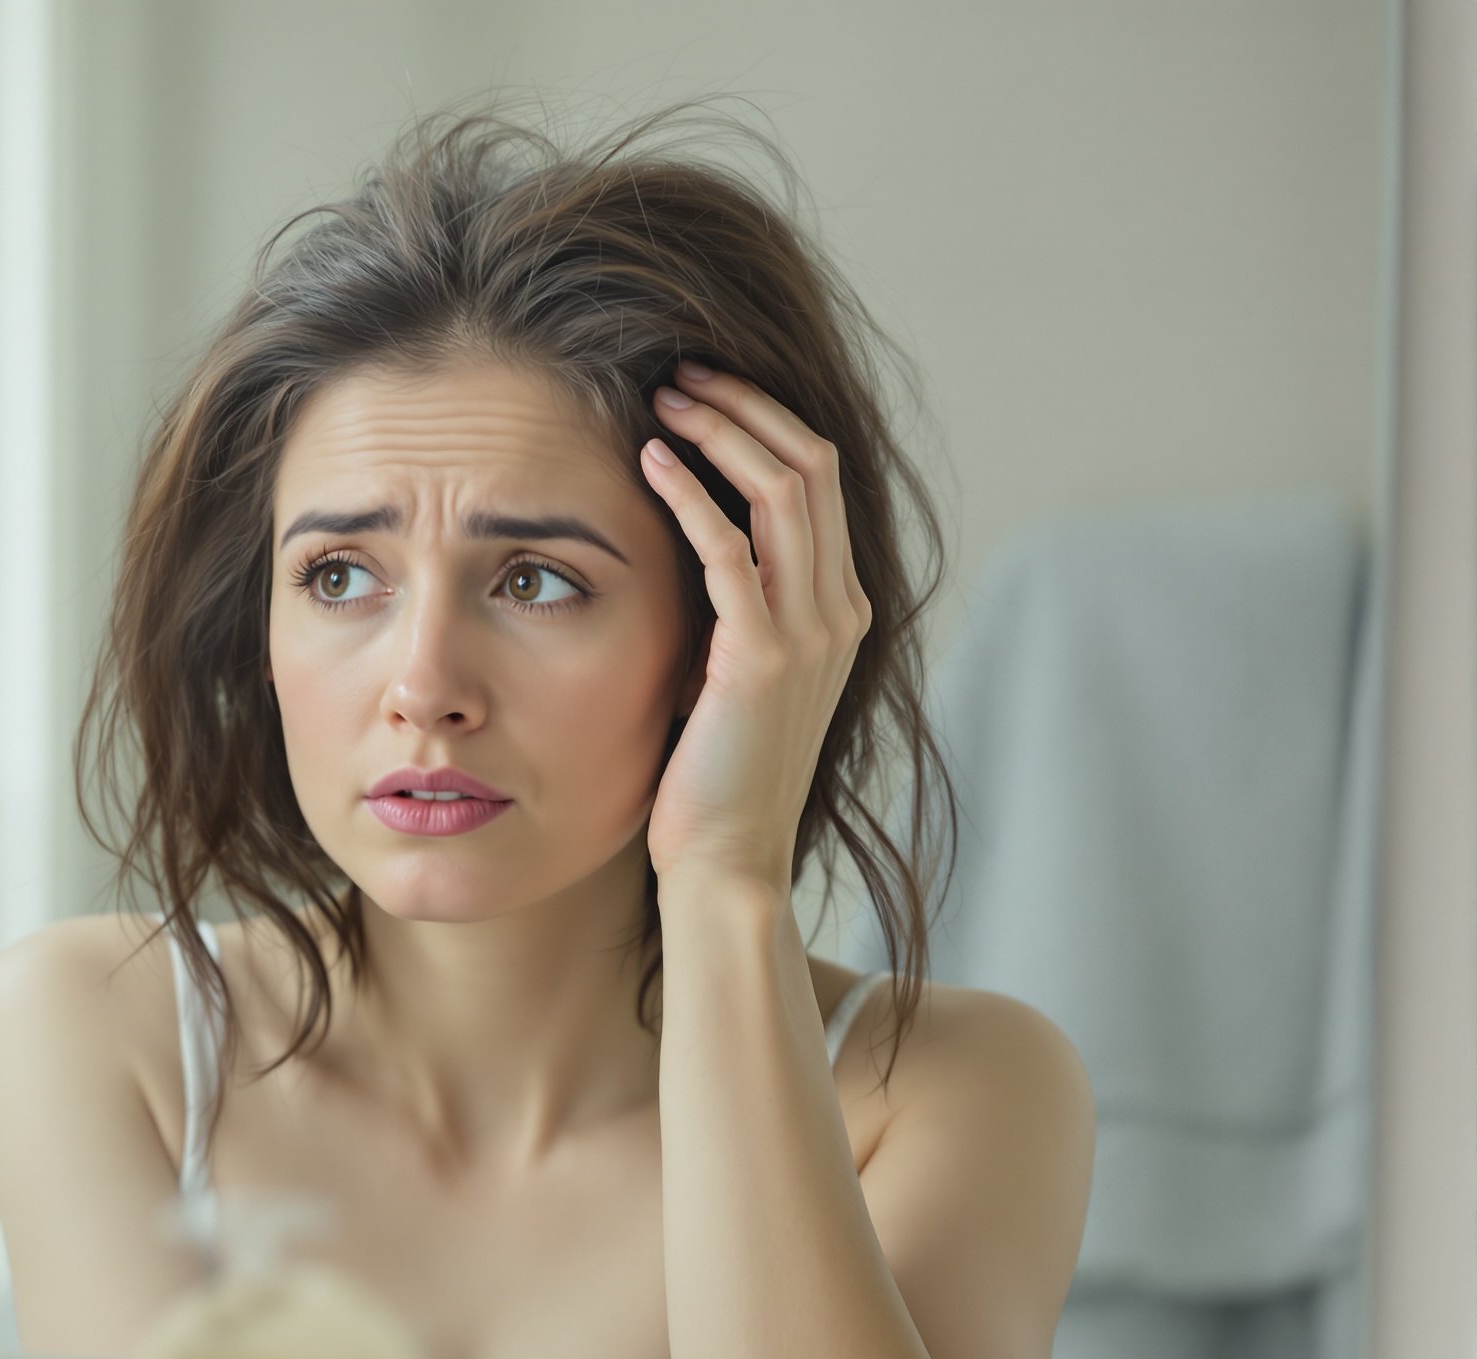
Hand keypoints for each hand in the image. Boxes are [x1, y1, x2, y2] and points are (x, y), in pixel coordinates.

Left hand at [637, 362, 868, 891]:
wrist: (726, 858)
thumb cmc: (711, 771)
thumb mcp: (730, 670)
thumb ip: (729, 607)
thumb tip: (684, 539)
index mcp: (839, 610)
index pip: (818, 481)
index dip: (766, 421)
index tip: (705, 389)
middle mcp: (838, 612)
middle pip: (810, 465)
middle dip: (746, 405)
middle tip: (681, 371)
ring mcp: (809, 635)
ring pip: (782, 491)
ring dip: (722, 431)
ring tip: (663, 395)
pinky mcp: (761, 660)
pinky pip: (730, 549)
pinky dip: (691, 493)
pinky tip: (649, 460)